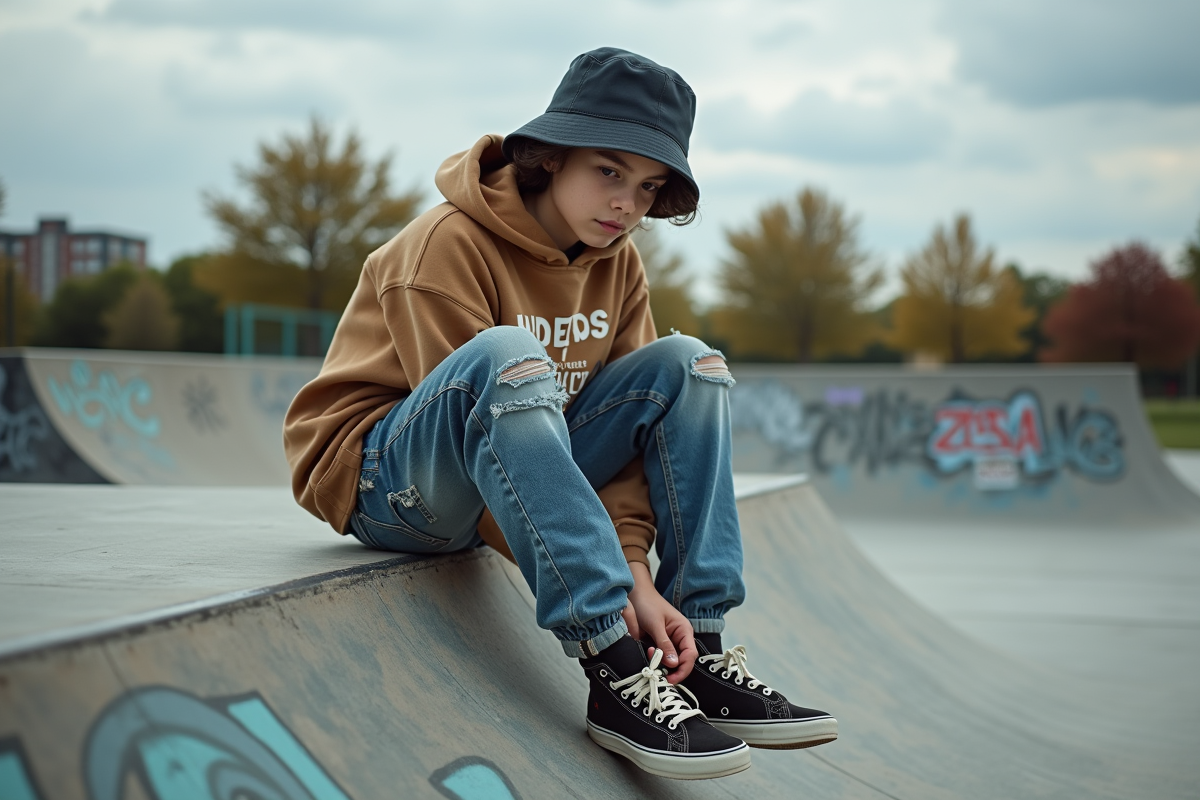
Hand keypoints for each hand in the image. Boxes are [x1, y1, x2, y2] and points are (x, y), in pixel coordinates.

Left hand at [621, 562, 696, 683]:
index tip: (670, 679)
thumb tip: (673, 664)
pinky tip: (649, 654)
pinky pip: (663, 657)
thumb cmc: (647, 605)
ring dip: (663, 665)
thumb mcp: (655, 625)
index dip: (683, 669)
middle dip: (673, 669)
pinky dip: (657, 660)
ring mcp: (671, 640)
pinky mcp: (661, 643)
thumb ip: (664, 644)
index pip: (690, 655)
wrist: (636, 594)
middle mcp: (681, 637)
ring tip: (651, 658)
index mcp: (684, 630)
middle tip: (659, 674)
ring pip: (673, 661)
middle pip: (683, 661)